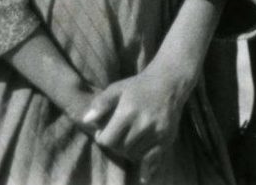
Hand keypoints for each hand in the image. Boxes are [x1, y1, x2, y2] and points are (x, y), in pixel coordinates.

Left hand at [81, 64, 192, 181]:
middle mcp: (143, 123)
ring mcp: (157, 132)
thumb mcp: (117, 88)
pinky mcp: (167, 137)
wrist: (169, 81)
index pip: (107, 140)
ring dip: (129, 151)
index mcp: (128, 112)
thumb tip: (86, 121)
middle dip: (116, 145)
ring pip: (135, 155)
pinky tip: (143, 178)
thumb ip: (101, 104)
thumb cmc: (138, 86)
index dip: (103, 137)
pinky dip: (147, 168)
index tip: (106, 131)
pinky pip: (154, 159)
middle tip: (118, 135)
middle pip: (120, 149)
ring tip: (130, 138)